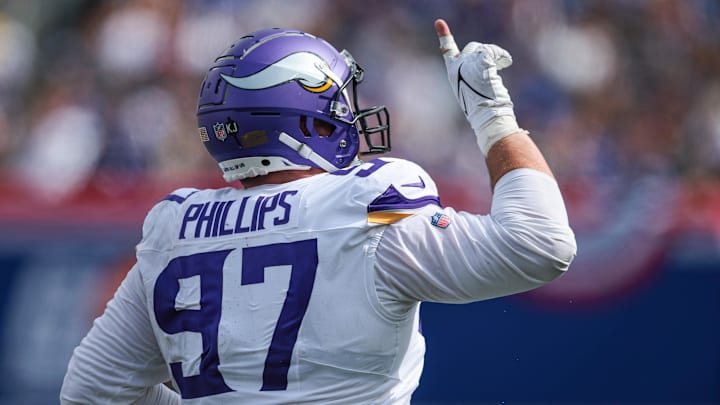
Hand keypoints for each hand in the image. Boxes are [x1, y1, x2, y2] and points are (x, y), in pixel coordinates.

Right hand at [435, 19, 522, 155]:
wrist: (487, 115)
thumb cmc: (485, 108)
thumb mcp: (476, 90)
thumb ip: (477, 74)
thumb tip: (496, 58)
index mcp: (454, 75)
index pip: (448, 51)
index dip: (444, 36)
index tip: (439, 22)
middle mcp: (456, 67)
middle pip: (472, 48)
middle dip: (486, 55)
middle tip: (495, 68)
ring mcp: (466, 63)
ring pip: (483, 49)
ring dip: (495, 57)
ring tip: (500, 70)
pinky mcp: (478, 61)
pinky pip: (492, 50)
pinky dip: (502, 55)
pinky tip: (506, 64)